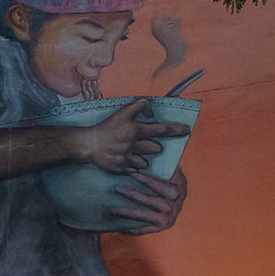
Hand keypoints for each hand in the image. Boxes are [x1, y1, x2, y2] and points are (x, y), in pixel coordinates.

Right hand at [77, 99, 192, 173]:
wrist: (87, 144)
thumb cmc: (106, 127)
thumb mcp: (122, 112)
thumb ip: (140, 106)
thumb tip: (152, 109)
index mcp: (134, 129)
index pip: (161, 129)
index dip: (175, 130)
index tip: (187, 130)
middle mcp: (133, 143)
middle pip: (156, 148)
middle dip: (155, 147)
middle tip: (145, 144)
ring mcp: (128, 157)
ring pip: (146, 161)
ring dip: (142, 157)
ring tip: (130, 152)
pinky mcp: (122, 168)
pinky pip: (135, 169)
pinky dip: (132, 166)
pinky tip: (122, 159)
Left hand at [112, 165, 187, 234]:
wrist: (171, 196)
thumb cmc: (162, 174)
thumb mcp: (164, 165)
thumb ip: (157, 160)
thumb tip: (140, 149)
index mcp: (179, 185)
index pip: (164, 184)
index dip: (148, 180)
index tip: (132, 173)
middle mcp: (177, 203)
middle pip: (156, 201)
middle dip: (134, 195)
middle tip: (116, 189)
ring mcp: (171, 216)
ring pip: (148, 216)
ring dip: (129, 213)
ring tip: (113, 209)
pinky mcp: (163, 226)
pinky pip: (146, 229)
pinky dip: (133, 229)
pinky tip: (119, 226)